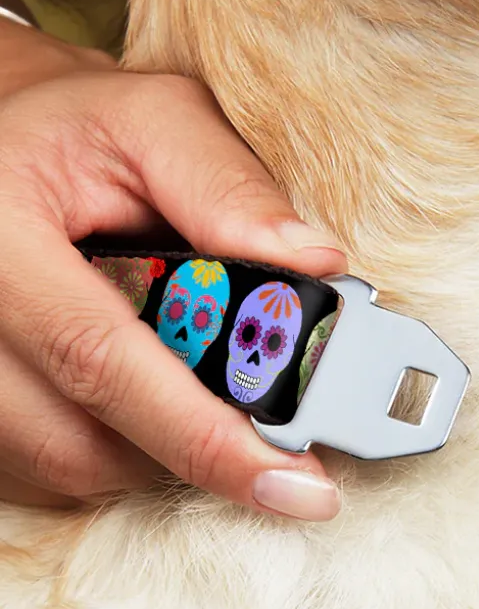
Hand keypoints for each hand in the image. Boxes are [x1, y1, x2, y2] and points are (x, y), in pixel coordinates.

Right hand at [0, 20, 346, 518]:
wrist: (6, 154)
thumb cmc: (80, 135)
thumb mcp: (154, 124)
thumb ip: (229, 188)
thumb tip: (317, 265)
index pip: (101, 361)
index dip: (207, 437)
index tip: (298, 485)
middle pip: (86, 443)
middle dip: (202, 454)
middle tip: (285, 453)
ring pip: (76, 466)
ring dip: (166, 452)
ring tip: (213, 398)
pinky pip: (56, 471)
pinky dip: (127, 450)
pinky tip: (157, 403)